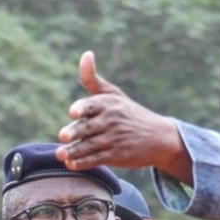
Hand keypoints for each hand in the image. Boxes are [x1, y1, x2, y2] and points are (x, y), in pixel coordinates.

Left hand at [57, 53, 191, 177]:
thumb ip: (93, 79)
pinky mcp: (117, 156)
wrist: (159, 137)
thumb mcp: (114, 94)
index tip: (72, 113)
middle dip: (75, 132)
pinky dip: (83, 163)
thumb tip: (86, 54)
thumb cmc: (129, 113)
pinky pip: (96, 160)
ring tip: (61, 154)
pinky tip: (71, 164)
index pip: (92, 105)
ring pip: (89, 146)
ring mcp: (114, 139)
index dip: (82, 108)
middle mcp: (111, 120)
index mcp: (108, 103)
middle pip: (87, 127)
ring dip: (74, 151)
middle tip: (63, 136)